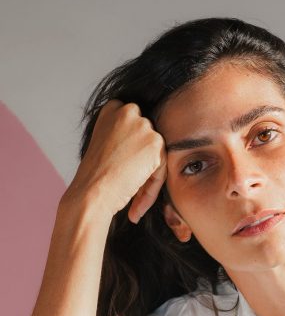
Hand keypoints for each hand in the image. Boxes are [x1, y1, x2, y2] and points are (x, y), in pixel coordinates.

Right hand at [65, 99, 167, 223]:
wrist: (91, 193)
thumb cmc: (93, 179)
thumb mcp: (104, 147)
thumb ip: (123, 140)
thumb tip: (142, 150)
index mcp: (111, 109)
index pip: (134, 131)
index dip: (131, 156)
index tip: (123, 176)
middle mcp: (127, 111)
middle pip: (147, 142)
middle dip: (142, 167)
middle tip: (129, 191)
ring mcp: (142, 125)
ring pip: (156, 157)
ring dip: (147, 181)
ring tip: (133, 203)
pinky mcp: (155, 143)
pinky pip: (162, 170)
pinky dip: (152, 189)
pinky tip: (136, 205)